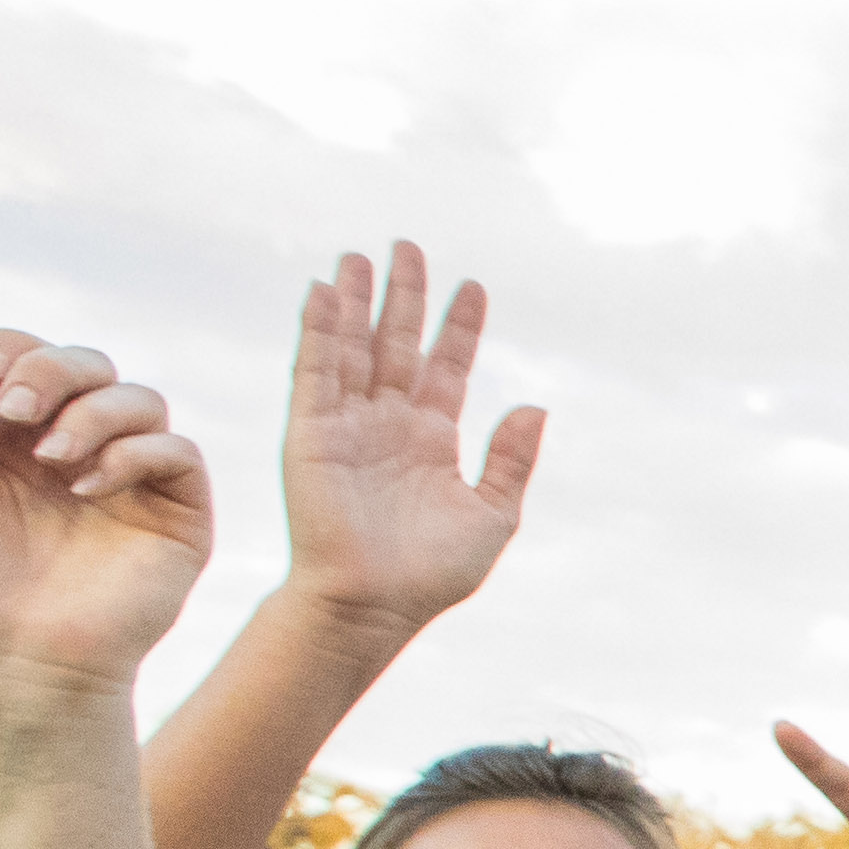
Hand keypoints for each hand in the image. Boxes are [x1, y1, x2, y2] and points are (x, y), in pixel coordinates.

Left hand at [0, 344, 210, 684]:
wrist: (10, 661)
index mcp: (11, 440)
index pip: (28, 360)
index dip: (11, 350)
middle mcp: (74, 452)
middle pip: (87, 364)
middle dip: (51, 369)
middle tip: (13, 406)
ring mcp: (129, 480)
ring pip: (140, 397)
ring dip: (92, 411)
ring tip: (51, 456)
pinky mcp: (176, 513)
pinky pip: (176, 450)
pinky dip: (133, 453)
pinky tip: (87, 488)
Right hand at [277, 245, 540, 631]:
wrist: (375, 603)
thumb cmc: (432, 572)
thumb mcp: (493, 514)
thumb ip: (511, 460)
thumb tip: (536, 406)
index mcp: (432, 441)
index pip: (447, 368)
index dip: (459, 328)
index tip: (474, 288)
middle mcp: (389, 425)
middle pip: (398, 345)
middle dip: (405, 297)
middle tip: (410, 246)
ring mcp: (348, 425)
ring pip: (354, 348)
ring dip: (357, 302)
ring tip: (361, 255)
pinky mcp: (311, 432)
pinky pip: (316, 371)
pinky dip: (321, 331)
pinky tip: (327, 292)